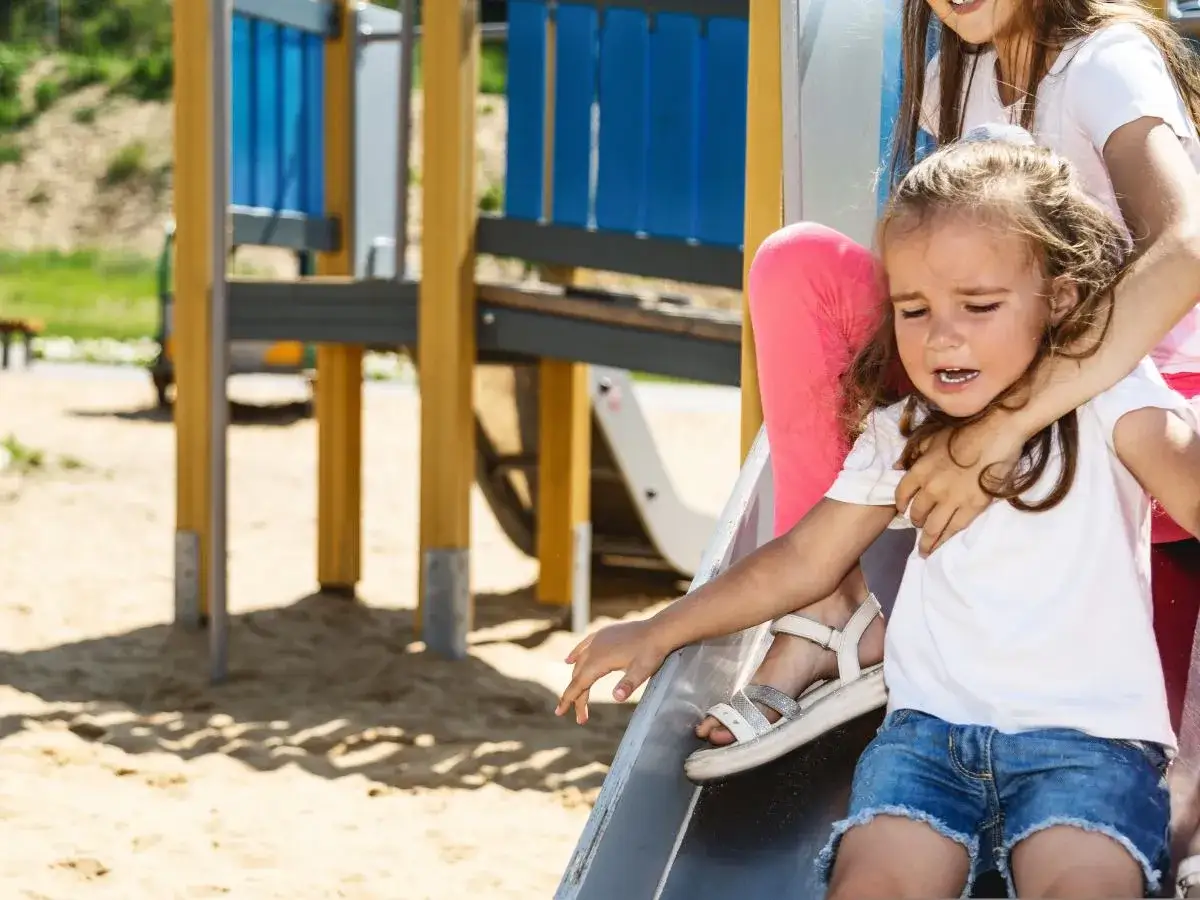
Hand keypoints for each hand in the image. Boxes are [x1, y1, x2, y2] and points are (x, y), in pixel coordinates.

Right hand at [555, 620, 670, 724]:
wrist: (660, 630)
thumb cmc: (652, 652)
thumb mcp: (642, 671)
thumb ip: (628, 684)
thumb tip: (616, 698)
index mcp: (599, 660)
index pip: (579, 684)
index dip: (569, 699)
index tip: (559, 713)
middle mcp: (594, 648)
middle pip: (578, 676)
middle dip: (575, 696)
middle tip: (580, 717)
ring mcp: (598, 639)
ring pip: (579, 662)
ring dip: (575, 679)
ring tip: (572, 695)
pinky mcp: (604, 634)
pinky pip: (584, 646)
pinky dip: (575, 655)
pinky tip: (569, 660)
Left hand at [895, 411, 1024, 554]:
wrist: (997, 434)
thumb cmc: (966, 431)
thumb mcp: (933, 437)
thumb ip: (916, 453)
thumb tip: (899, 466)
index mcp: (920, 470)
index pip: (902, 493)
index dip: (901, 504)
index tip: (903, 509)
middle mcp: (931, 488)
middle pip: (917, 513)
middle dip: (916, 521)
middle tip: (919, 525)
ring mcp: (951, 500)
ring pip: (932, 527)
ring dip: (926, 540)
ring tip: (924, 549)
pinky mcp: (972, 508)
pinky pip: (953, 529)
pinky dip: (943, 541)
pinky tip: (938, 548)